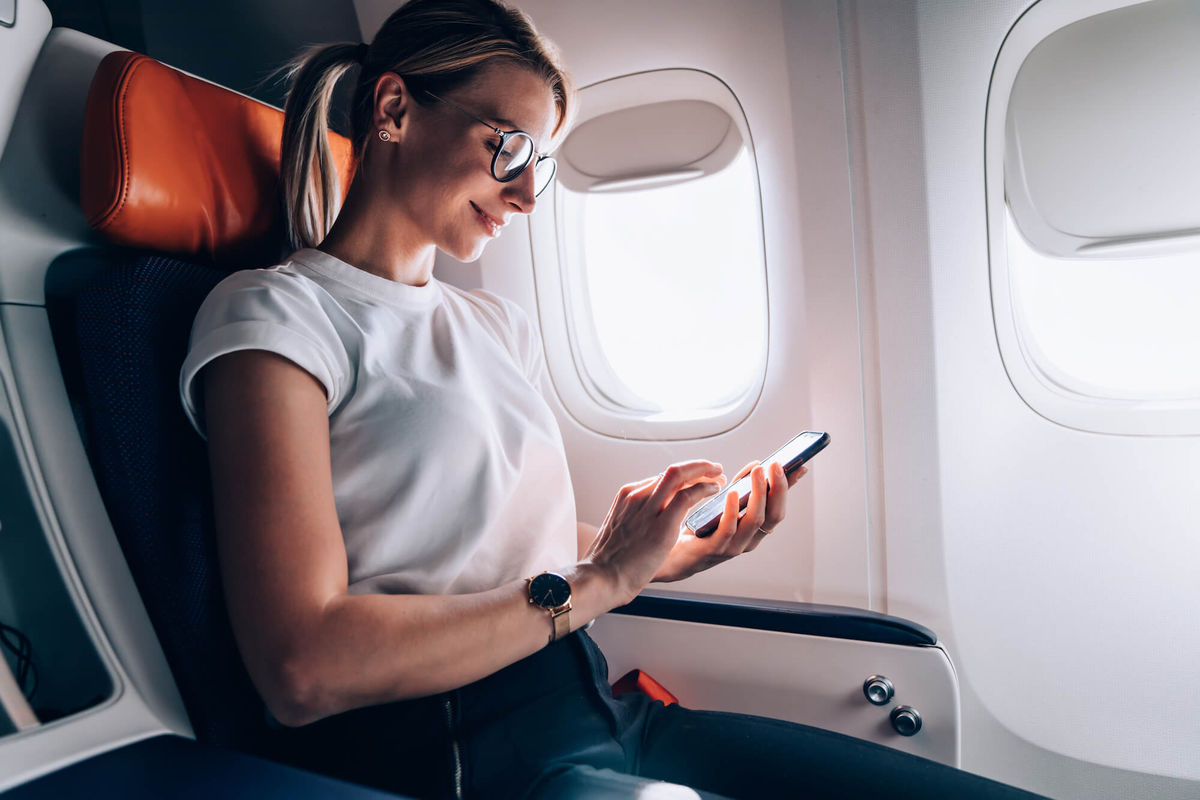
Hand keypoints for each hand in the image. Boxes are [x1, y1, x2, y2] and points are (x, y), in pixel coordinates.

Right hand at [584, 461, 724, 603]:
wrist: (602, 577)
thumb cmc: (611, 561)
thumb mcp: (621, 528)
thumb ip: (637, 517)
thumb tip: (652, 520)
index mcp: (627, 495)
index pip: (662, 477)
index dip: (684, 477)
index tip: (697, 480)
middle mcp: (638, 496)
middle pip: (673, 470)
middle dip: (698, 467)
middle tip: (715, 470)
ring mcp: (649, 508)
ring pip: (681, 475)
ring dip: (705, 473)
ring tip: (719, 479)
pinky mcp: (662, 524)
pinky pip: (687, 496)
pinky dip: (704, 489)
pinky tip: (714, 491)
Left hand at [652, 459, 806, 582]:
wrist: (672, 554)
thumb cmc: (702, 527)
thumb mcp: (726, 503)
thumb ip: (742, 487)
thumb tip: (759, 466)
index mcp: (755, 530)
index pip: (779, 507)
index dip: (790, 488)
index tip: (799, 466)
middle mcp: (750, 540)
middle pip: (774, 515)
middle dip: (778, 489)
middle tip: (776, 465)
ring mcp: (733, 546)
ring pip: (756, 521)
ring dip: (759, 494)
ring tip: (758, 472)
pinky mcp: (714, 549)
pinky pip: (728, 529)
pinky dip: (733, 509)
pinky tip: (731, 492)